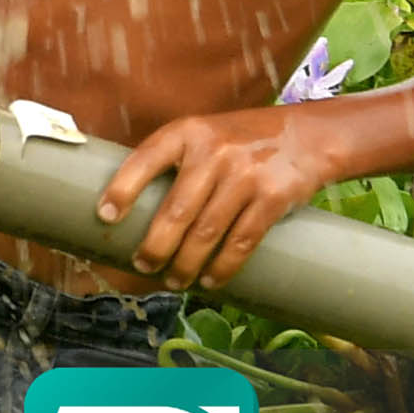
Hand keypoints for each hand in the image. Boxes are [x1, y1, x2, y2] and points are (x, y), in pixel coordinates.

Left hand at [96, 106, 338, 289]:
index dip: (122, 189)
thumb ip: (175, 159)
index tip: (105, 217)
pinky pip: (242, 241)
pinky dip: (223, 266)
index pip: (145, 159)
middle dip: (156, 246)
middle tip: (142, 266)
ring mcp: (245, 175)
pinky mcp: (273, 198)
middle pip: (176, 210)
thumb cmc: (241, 140)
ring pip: (206, 232)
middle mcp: (213, 151)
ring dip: (186, 264)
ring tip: (174, 280)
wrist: (308, 135)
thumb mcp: (204, 133)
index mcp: (187, 132)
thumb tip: (131, 206)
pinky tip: (211, 280)